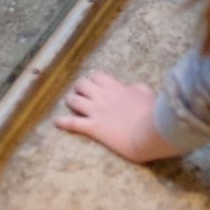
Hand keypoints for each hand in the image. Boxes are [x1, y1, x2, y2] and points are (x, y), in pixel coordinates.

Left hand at [55, 71, 181, 163]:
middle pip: (82, 84)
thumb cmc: (152, 113)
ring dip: (71, 101)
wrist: (149, 133)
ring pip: (74, 100)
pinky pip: (73, 123)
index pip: (96, 76)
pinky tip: (57, 122)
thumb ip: (137, 89)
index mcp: (115, 87)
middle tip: (80, 93)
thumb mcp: (147, 94)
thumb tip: (133, 88)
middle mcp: (102, 96)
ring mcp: (96, 112)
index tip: (91, 82)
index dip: (92, 78)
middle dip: (79, 88)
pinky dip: (63, 122)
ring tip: (70, 104)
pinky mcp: (93, 127)